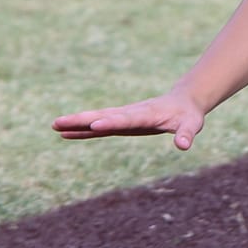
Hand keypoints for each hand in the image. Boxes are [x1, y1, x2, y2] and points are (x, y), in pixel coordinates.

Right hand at [53, 91, 205, 150]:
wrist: (183, 101)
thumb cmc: (188, 115)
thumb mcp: (192, 125)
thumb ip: (186, 134)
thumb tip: (183, 145)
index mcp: (147, 114)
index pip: (127, 119)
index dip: (112, 121)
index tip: (94, 124)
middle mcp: (131, 114)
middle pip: (103, 116)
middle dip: (82, 119)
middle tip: (59, 122)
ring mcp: (123, 117)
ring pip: (96, 119)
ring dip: (76, 123)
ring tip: (54, 126)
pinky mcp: (121, 123)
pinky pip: (98, 126)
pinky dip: (83, 130)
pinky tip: (66, 133)